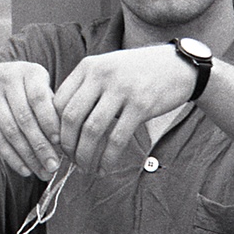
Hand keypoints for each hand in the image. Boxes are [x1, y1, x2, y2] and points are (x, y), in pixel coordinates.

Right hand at [0, 61, 62, 178]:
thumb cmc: (23, 89)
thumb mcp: (38, 88)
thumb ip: (52, 108)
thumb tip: (68, 140)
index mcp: (29, 72)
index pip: (39, 98)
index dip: (49, 122)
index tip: (60, 143)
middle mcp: (7, 79)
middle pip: (24, 118)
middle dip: (41, 146)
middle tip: (54, 166)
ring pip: (10, 131)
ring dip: (28, 156)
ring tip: (43, 173)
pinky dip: (12, 157)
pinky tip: (25, 170)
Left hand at [53, 45, 195, 172]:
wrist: (179, 65)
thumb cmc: (139, 72)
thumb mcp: (108, 68)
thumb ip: (87, 87)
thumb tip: (62, 123)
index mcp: (89, 66)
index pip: (59, 101)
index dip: (54, 127)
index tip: (59, 144)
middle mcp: (102, 75)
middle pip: (71, 117)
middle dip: (67, 145)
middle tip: (70, 160)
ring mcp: (122, 90)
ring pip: (92, 130)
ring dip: (85, 155)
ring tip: (86, 168)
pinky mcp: (141, 105)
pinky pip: (116, 139)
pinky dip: (107, 158)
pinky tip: (105, 168)